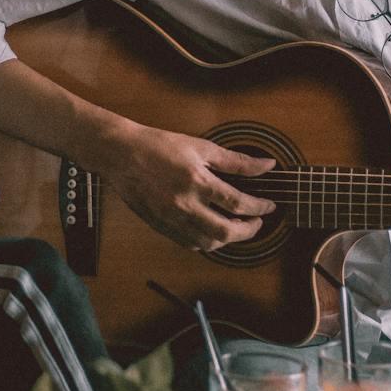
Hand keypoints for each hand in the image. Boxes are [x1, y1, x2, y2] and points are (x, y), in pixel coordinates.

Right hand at [106, 125, 277, 251]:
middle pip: (226, 231)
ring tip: (235, 226)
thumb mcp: (201, 147)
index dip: (260, 207)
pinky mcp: (161, 226)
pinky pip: (189, 244)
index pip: (239, 203)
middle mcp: (185, 205)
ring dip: (228, 239)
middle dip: (249, 231)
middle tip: (257, 222)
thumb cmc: (158, 146)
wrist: (121, 155)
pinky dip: (206, 241)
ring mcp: (172, 219)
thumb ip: (236, 160)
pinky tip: (211, 230)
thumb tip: (266, 165)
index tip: (269, 206)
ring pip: (208, 243)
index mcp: (197, 182)